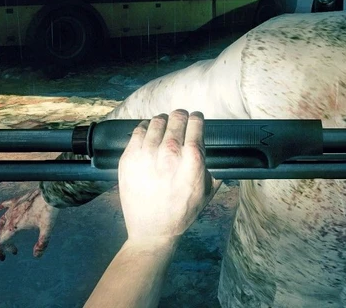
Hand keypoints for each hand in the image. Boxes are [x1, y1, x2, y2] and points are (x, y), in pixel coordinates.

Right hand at [0, 188, 59, 260]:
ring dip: (2, 231)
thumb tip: (36, 256)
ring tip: (8, 238)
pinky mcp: (16, 201)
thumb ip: (42, 243)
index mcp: (15, 226)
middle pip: (2, 234)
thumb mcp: (47, 229)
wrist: (50, 194)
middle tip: (15, 249)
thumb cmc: (49, 211)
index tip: (3, 258)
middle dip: (6, 243)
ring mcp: (12, 208)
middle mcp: (10, 217)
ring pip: (1, 222)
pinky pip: (2, 205)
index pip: (1, 242)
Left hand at [118, 110, 216, 242]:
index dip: (197, 118)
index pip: (195, 123)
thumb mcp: (207, 190)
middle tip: (180, 119)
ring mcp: (146, 154)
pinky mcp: (129, 158)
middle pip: (176, 118)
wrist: (152, 230)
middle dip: (181, 116)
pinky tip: (148, 133)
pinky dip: (144, 128)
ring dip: (163, 121)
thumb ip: (213, 167)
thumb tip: (216, 153)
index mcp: (192, 159)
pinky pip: (137, 130)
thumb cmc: (181, 212)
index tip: (196, 119)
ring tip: (164, 126)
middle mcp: (169, 153)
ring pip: (156, 121)